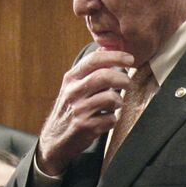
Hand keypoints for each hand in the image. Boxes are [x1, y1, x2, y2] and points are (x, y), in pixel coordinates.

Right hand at [35, 47, 138, 174]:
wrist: (55, 139)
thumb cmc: (70, 109)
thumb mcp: (73, 86)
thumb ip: (89, 69)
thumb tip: (106, 47)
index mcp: (71, 79)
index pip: (94, 60)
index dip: (115, 56)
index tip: (130, 58)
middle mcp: (73, 92)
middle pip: (104, 77)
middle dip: (122, 78)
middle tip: (128, 83)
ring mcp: (79, 110)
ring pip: (111, 98)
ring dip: (118, 101)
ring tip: (114, 105)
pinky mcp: (86, 127)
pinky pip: (111, 119)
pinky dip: (112, 120)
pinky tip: (105, 120)